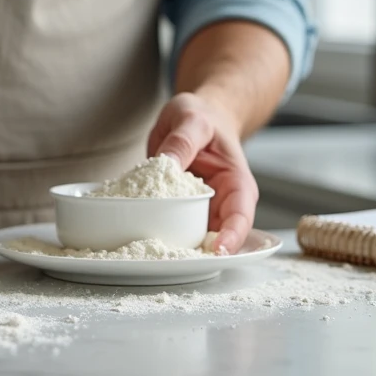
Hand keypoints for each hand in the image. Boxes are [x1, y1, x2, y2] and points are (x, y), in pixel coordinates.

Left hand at [146, 92, 258, 254]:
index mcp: (236, 184)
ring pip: (191, 236)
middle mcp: (222, 203)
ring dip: (174, 246)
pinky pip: (169, 224)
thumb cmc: (203, 117)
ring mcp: (200, 209)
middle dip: (200, 252)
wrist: (196, 118)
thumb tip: (167, 162)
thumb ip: (182, 141)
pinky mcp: (179, 209)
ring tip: (151, 253)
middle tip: (176, 258)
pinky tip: (135, 235)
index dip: (232, 237)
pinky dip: (155, 230)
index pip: (240, 216)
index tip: (218, 251)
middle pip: (216, 235)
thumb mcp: (192, 119)